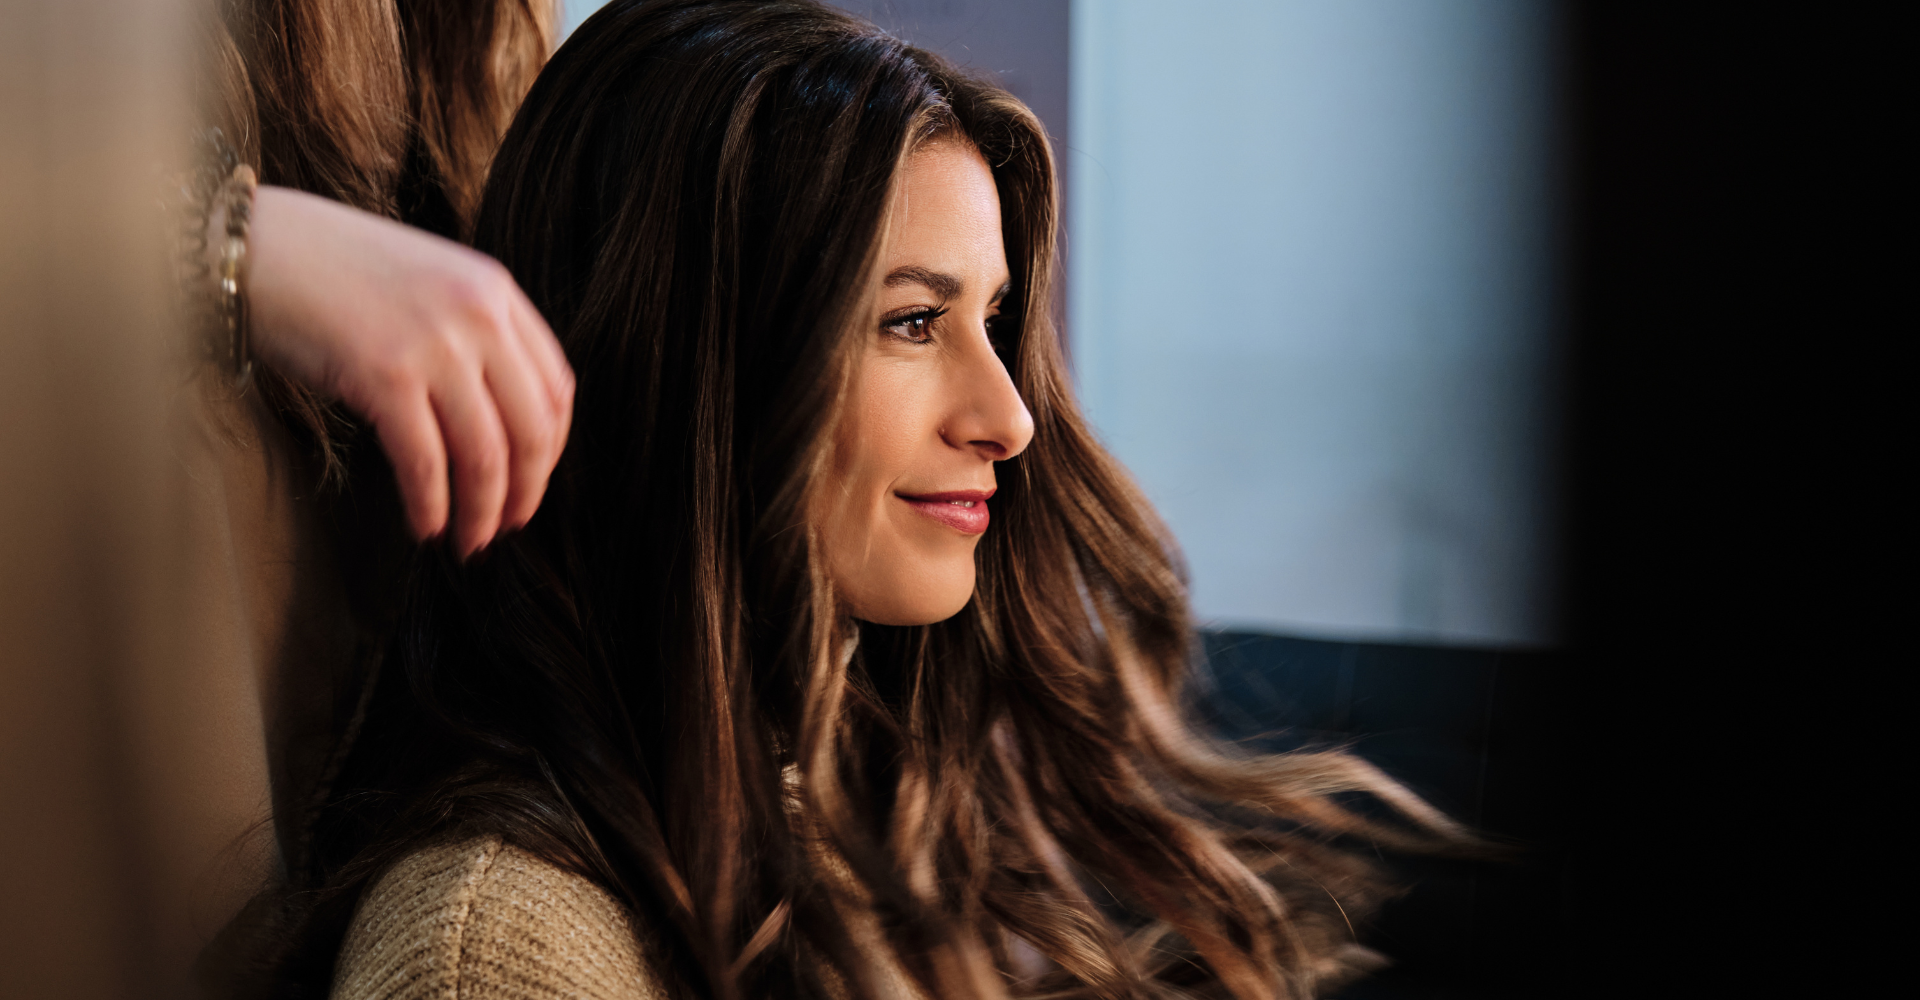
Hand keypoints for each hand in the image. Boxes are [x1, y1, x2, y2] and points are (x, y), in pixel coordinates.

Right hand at [243, 185, 572, 557]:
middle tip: (507, 525)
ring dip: (480, 512)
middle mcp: (478, 316)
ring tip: (469, 540)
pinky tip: (426, 526)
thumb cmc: (333, 271)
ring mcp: (435, 345)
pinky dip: (431, 505)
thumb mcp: (429, 283)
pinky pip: (425, 462)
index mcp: (497, 291)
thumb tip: (500, 419)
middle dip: (525, 491)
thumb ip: (473, 334)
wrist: (254, 246)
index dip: (551, 449)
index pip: (557, 388)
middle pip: (532, 429)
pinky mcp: (384, 376)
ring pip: (485, 455)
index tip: (530, 480)